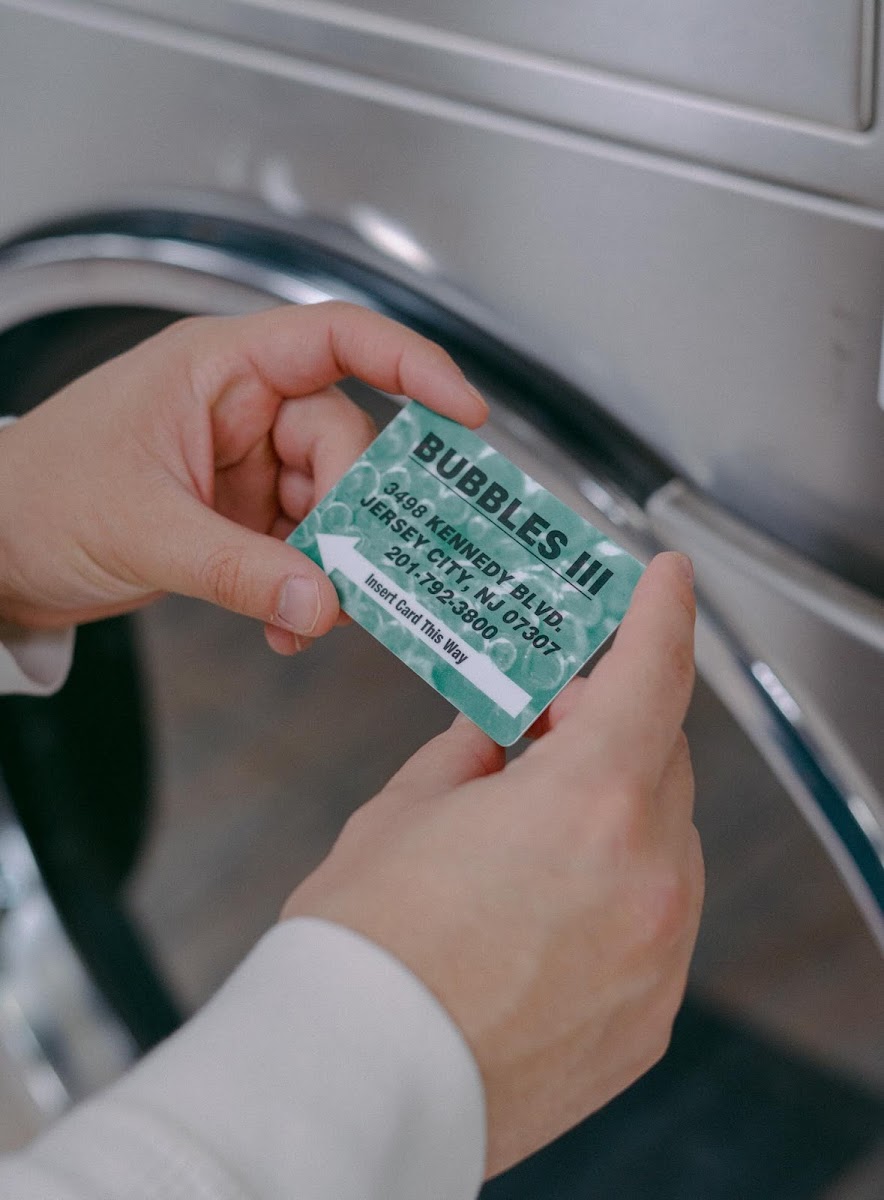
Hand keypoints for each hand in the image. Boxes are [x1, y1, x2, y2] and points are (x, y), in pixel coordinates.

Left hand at [0, 302, 485, 652]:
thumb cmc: (40, 495)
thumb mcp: (144, 528)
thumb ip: (238, 568)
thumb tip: (324, 602)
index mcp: (219, 368)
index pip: (336, 338)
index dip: (411, 364)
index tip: (464, 413)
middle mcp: (243, 407)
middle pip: (345, 443)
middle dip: (356, 514)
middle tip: (358, 575)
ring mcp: (247, 464)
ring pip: (332, 504)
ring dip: (333, 565)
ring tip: (309, 616)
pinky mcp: (244, 517)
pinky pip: (304, 548)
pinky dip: (305, 589)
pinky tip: (286, 626)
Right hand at [284, 551, 702, 1175]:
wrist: (356, 1085)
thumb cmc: (365, 950)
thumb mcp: (406, 813)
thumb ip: (471, 753)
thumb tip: (497, 733)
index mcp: (588, 802)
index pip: (653, 674)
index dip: (662, 613)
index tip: (667, 582)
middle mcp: (646, 877)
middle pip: (661, 755)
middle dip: (616, 718)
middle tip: (556, 709)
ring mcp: (657, 953)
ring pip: (665, 837)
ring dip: (619, 803)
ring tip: (542, 807)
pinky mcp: (647, 1015)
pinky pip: (655, 917)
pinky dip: (620, 882)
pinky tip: (553, 889)